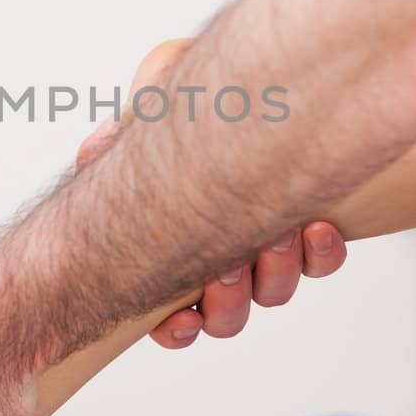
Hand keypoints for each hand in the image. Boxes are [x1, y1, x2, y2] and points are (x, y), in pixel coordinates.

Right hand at [77, 38, 346, 347]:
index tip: (182, 319)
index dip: (175, 330)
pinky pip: (321, 260)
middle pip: (226, 317)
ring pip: (273, 293)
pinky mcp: (310, 226)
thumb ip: (113, 145)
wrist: (251, 85)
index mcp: (173, 252)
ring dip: (274, 276)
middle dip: (228, 300)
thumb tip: (94, 152)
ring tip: (278, 236)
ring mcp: (266, 246)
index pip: (169, 316)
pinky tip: (318, 228)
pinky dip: (321, 254)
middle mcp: (220, 259)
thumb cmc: (189, 111)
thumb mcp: (146, 123)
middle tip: (231, 267)